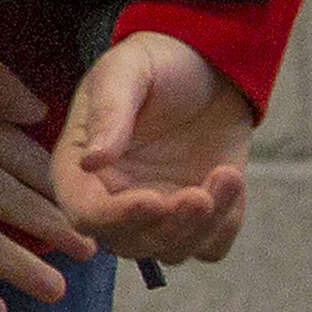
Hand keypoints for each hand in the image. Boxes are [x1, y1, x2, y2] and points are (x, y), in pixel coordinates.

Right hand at [57, 31, 253, 264]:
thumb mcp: (127, 70)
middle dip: (169, 227)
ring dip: (203, 225)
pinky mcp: (199, 216)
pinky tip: (230, 181)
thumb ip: (109, 111)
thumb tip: (92, 160)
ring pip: (172, 250)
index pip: (84, 212)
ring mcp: (158, 210)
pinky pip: (210, 247)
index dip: (114, 217)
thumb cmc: (157, 61)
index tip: (153, 200)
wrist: (209, 64)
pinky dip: (225, 227)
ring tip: (227, 174)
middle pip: (128, 243)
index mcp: (80, 166)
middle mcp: (113, 197)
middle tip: (201, 195)